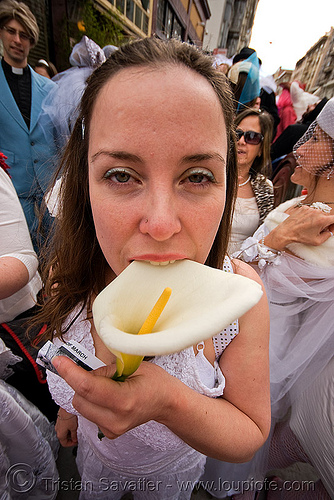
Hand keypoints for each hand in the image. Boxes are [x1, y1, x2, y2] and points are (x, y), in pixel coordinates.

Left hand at [52, 356, 173, 439]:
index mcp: (124, 401)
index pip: (88, 388)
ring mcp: (111, 429)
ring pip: (81, 406)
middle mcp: (115, 419)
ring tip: (108, 385)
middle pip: (79, 398)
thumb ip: (107, 370)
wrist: (167, 403)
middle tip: (100, 372)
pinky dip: (92, 400)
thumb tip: (83, 370)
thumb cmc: (154, 381)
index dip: (70, 372)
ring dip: (86, 392)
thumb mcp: (134, 366)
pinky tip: (110, 395)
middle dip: (81, 381)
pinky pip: (88, 412)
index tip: (58, 360)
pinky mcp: (108, 432)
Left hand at [264, 205, 333, 249]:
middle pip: (327, 216)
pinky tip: (305, 222)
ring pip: (319, 213)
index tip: (330, 229)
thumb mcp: (317, 241)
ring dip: (318, 219)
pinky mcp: (304, 207)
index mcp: (322, 220)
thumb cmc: (300, 237)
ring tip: (311, 227)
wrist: (286, 231)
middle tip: (320, 230)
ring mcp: (310, 208)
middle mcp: (317, 212)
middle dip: (325, 223)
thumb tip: (329, 232)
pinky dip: (310, 216)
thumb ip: (327, 236)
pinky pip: (311, 211)